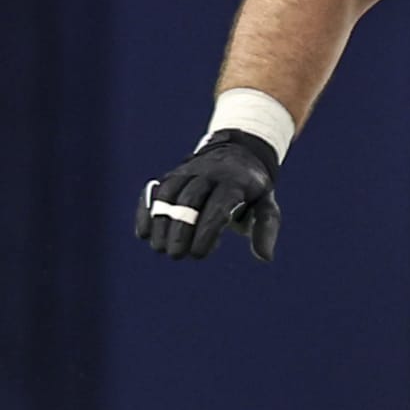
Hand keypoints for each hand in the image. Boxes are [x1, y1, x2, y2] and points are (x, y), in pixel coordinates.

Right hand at [135, 129, 281, 260]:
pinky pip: (155, 190)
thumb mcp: (266, 203)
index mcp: (235, 182)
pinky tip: (144, 233)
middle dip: (180, 230)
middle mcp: (210, 173)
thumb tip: (265, 257)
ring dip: (161, 223)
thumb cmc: (252, 188)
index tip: (198, 254)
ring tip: (160, 248)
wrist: (238, 152)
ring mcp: (189, 171)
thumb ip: (266, 228)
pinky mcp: (173, 174)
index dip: (205, 232)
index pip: (218, 207)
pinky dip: (146, 210)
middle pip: (189, 200)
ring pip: (169, 195)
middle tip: (175, 255)